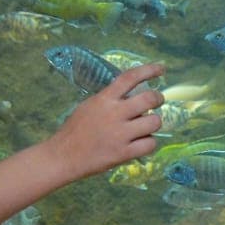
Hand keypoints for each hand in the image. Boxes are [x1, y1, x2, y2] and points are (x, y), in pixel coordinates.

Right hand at [46, 62, 163, 179]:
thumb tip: (131, 94)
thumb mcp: (89, 106)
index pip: (130, 77)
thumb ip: (109, 99)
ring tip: (146, 126)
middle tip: (157, 101)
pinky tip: (142, 142)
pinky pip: (150, 144)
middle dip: (158, 98)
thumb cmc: (74, 130)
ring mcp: (120, 134)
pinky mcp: (124, 153)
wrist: (63, 156)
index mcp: (104, 99)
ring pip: (155, 122)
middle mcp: (115, 114)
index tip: (161, 68)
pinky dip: (149, 142)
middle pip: (149, 98)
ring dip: (154, 122)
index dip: (149, 70)